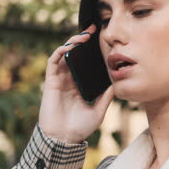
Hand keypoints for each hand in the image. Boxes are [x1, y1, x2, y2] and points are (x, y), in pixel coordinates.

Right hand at [38, 24, 113, 142]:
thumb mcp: (99, 110)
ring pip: (64, 54)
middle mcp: (69, 80)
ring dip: (72, 42)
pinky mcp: (50, 82)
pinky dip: (61, 51)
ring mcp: (59, 80)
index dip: (91, 51)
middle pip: (74, 55)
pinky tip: (71, 46)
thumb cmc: (80, 128)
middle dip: (82, 40)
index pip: (85, 63)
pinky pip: (53, 61)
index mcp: (79, 86)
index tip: (101, 40)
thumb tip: (117, 83)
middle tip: (93, 29)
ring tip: (84, 35)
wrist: (64, 139)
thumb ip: (106, 97)